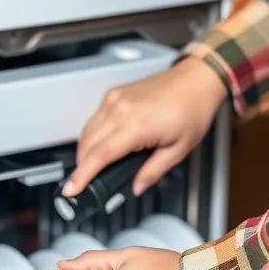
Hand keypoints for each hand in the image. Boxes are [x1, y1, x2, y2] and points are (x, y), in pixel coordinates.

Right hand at [63, 56, 227, 198]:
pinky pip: (93, 119)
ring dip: (84, 152)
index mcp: (136, 126)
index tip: (71, 188)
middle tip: (82, 185)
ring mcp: (115, 100)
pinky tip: (99, 146)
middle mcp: (120, 110)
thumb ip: (153, 172)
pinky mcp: (114, 94)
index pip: (99, 156)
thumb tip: (137, 187)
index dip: (82, 175)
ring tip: (90, 168)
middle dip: (81, 167)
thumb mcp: (178, 150)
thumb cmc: (192, 109)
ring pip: (87, 131)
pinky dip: (91, 135)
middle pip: (87, 145)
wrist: (197, 81)